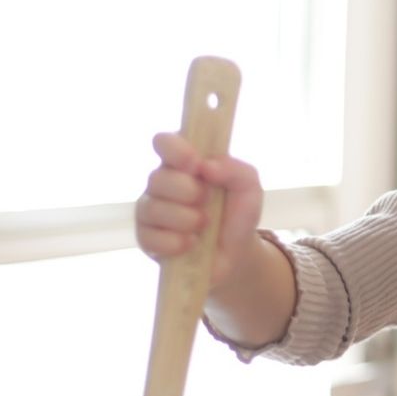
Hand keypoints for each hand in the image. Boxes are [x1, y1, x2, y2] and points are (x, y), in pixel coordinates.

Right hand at [134, 132, 265, 292]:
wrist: (236, 253)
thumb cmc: (237, 213)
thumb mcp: (249, 188)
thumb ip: (235, 170)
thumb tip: (206, 166)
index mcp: (184, 163)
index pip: (164, 142)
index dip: (175, 149)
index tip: (195, 163)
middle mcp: (162, 183)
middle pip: (157, 178)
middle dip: (187, 192)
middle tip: (207, 201)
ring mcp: (151, 210)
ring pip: (152, 208)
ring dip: (185, 219)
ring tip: (204, 225)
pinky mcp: (147, 238)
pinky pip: (149, 238)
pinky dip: (175, 243)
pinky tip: (192, 243)